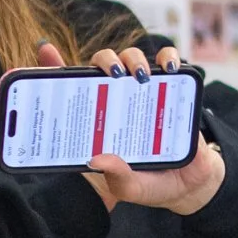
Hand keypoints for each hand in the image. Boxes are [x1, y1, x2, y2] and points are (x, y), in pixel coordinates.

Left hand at [35, 40, 226, 214]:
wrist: (190, 186)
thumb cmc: (151, 184)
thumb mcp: (128, 186)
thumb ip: (115, 175)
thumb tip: (97, 159)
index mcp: (99, 118)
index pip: (73, 87)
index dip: (56, 66)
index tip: (47, 51)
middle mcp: (118, 99)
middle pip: (104, 64)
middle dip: (105, 61)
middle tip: (114, 76)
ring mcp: (145, 92)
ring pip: (133, 57)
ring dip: (134, 59)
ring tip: (141, 77)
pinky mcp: (174, 89)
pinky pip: (171, 62)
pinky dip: (170, 57)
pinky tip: (171, 68)